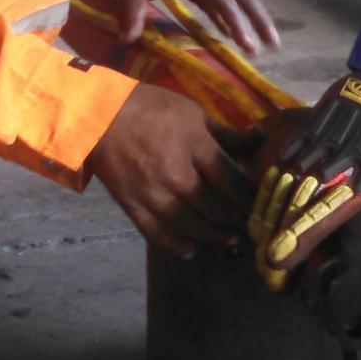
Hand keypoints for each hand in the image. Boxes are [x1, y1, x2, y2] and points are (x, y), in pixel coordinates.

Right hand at [85, 85, 252, 257]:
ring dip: (214, 236)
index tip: (261, 203)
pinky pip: (158, 234)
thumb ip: (225, 133)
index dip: (250, 196)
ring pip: (192, 226)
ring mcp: (154, 195)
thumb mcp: (193, 112)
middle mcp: (178, 176)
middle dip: (236, 219)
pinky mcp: (134, 207)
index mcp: (196, 147)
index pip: (232, 180)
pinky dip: (177, 246)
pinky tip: (191, 251)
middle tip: (249, 224)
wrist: (99, 116)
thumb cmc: (150, 109)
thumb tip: (258, 138)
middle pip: (216, 207)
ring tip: (230, 239)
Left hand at [107, 0, 279, 54]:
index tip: (247, 45)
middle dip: (260, 19)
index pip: (223, 1)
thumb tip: (125, 41)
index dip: (237, 23)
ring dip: (252, 18)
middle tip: (273, 45)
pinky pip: (224, 0)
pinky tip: (234, 35)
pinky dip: (231, 17)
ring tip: (262, 45)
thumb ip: (131, 14)